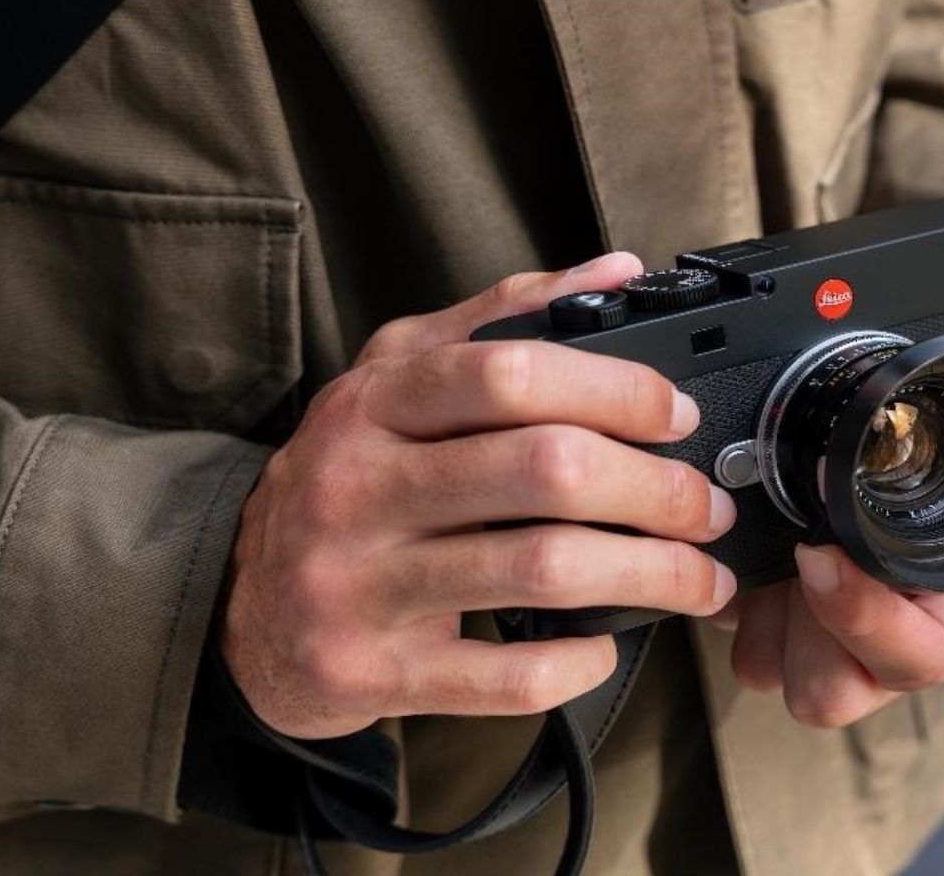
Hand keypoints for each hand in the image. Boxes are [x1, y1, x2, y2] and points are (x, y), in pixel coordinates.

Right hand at [220, 254, 736, 738]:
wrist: (236, 605)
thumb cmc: (346, 478)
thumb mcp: (399, 376)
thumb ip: (505, 315)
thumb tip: (620, 271)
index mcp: (375, 402)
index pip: (511, 373)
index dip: (616, 391)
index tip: (677, 417)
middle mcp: (359, 486)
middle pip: (545, 471)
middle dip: (658, 490)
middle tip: (708, 507)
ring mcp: (360, 584)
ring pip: (542, 571)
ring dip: (651, 576)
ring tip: (700, 577)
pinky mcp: (373, 671)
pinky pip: (504, 673)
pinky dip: (579, 661)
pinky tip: (610, 642)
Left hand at [720, 367, 943, 726]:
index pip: (915, 656)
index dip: (859, 620)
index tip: (820, 554)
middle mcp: (918, 630)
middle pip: (836, 687)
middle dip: (798, 631)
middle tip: (790, 553)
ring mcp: (861, 627)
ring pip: (786, 673)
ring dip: (764, 622)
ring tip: (769, 555)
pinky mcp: (813, 610)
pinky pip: (756, 641)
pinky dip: (744, 605)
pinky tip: (758, 552)